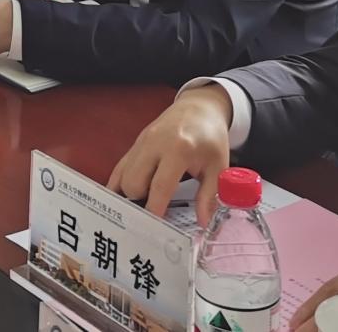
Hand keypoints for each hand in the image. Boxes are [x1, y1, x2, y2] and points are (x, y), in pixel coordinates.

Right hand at [107, 85, 232, 223]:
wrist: (199, 108)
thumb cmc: (210, 138)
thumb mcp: (218, 166)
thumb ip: (210, 195)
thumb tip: (204, 224)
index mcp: (178, 149)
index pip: (160, 186)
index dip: (155, 209)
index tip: (155, 229)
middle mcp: (154, 144)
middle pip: (134, 183)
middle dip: (142, 203)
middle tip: (157, 215)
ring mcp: (141, 143)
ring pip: (122, 178)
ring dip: (132, 195)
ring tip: (148, 204)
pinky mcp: (134, 145)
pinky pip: (119, 169)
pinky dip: (120, 185)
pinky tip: (128, 198)